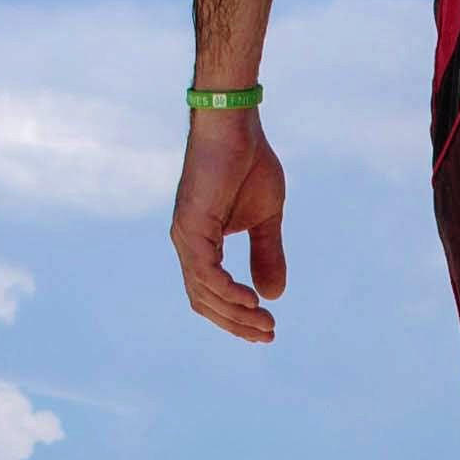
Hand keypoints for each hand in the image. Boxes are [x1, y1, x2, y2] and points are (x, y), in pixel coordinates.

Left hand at [170, 108, 289, 341]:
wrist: (235, 126)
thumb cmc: (248, 163)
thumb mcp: (266, 219)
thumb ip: (267, 254)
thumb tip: (274, 295)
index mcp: (202, 243)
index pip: (211, 294)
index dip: (236, 317)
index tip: (267, 329)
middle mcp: (188, 244)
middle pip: (204, 302)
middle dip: (237, 323)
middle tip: (269, 334)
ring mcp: (186, 236)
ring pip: (204, 292)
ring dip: (236, 313)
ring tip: (265, 321)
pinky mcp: (191, 226)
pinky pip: (205, 272)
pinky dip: (227, 290)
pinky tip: (251, 299)